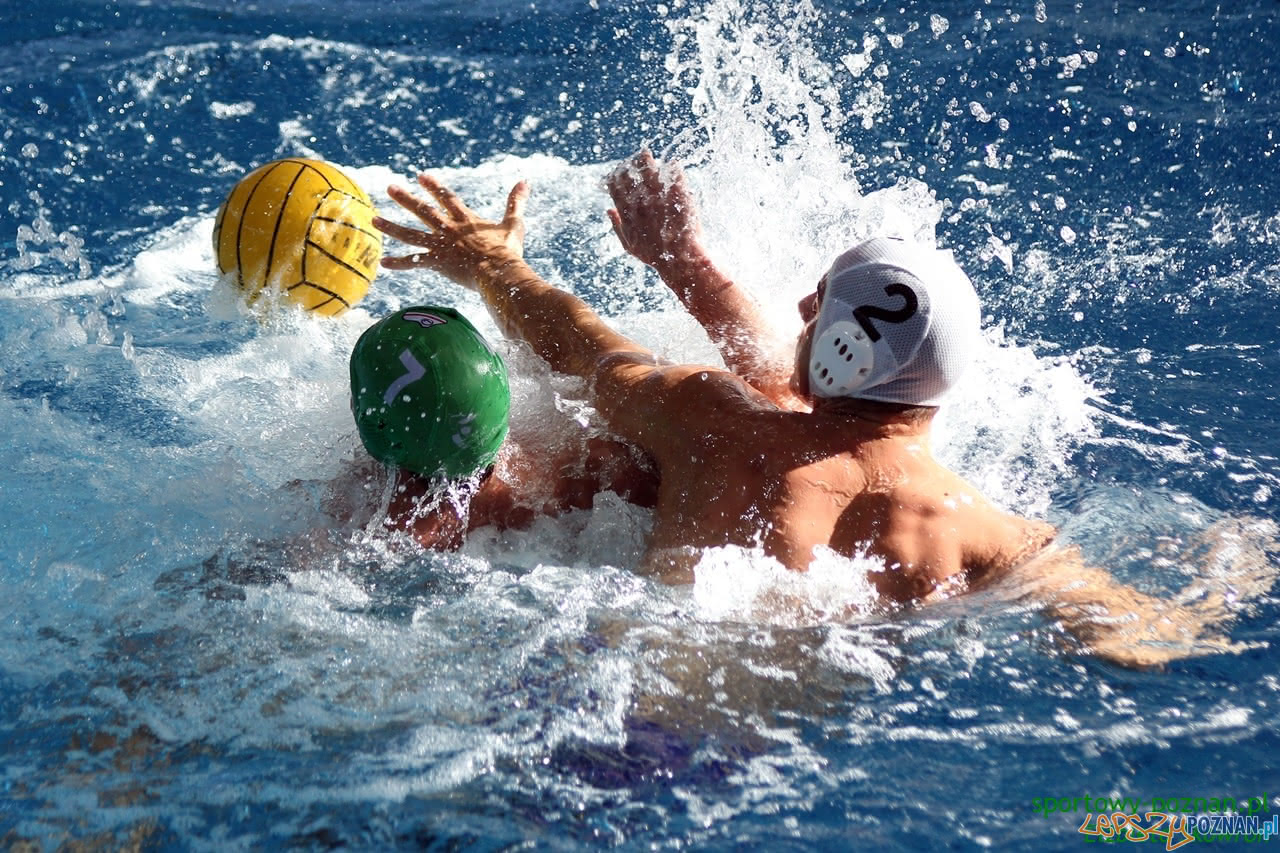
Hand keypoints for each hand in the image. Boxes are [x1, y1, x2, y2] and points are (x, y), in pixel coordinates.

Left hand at [374, 173, 528, 289]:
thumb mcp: (514, 223)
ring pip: (411, 234)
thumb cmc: (508, 250)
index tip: (420, 176)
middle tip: (390, 188)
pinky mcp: (438, 263)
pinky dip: (400, 263)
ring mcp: (441, 245)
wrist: (499, 271)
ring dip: (391, 227)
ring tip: (374, 220)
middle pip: (423, 210)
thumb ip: (516, 202)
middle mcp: (449, 229)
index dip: (433, 186)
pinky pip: (415, 263)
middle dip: (405, 198)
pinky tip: (383, 263)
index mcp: (465, 219)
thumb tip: (525, 182)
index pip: (446, 197)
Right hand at [606, 150, 703, 270]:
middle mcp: (640, 198)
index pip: (614, 182)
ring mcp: (658, 194)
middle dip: (631, 162)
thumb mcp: (629, 245)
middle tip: (637, 161)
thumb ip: (617, 226)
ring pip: (648, 162)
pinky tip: (673, 168)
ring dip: (648, 158)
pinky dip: (672, 166)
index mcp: (626, 209)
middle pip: (629, 168)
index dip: (616, 174)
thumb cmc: (654, 256)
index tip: (621, 172)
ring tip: (652, 159)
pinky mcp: (677, 192)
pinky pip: (673, 169)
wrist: (679, 260)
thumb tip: (609, 210)